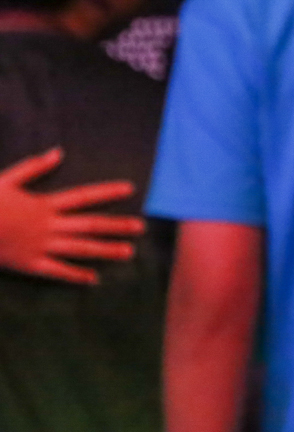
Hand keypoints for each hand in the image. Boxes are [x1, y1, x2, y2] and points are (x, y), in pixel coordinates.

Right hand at [0, 148, 144, 284]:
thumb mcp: (7, 179)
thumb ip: (34, 168)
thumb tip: (58, 152)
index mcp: (45, 204)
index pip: (83, 196)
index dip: (107, 192)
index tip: (130, 189)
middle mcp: (49, 226)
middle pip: (90, 225)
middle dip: (117, 226)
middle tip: (141, 227)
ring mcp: (41, 247)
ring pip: (80, 249)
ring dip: (105, 250)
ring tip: (129, 252)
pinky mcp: (30, 265)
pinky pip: (57, 272)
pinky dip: (75, 275)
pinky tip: (93, 280)